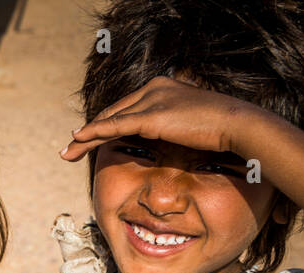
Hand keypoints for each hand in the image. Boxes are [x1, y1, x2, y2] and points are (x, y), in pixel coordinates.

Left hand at [61, 76, 256, 161]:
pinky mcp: (152, 116)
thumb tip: (160, 138)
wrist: (237, 125)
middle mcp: (153, 88)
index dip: (102, 125)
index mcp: (161, 88)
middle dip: (87, 133)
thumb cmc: (218, 129)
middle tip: (68, 149)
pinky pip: (115, 126)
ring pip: (109, 121)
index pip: (123, 109)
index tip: (85, 139)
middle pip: (111, 114)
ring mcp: (152, 100)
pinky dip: (94, 133)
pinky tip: (78, 139)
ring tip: (66, 153)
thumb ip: (169, 125)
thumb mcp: (187, 123)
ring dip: (84, 138)